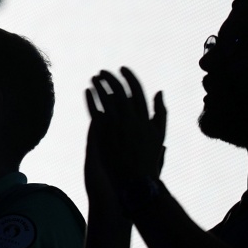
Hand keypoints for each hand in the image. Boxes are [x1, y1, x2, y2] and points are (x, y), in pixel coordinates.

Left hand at [85, 67, 165, 192]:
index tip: (122, 68)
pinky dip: (91, 100)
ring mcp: (116, 127)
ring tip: (94, 78)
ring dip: (99, 86)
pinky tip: (87, 91)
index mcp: (145, 117)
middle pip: (118, 91)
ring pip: (105, 100)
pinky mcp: (103, 134)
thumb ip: (160, 111)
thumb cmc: (148, 157)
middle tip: (103, 71)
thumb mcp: (159, 133)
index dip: (129, 77)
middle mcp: (130, 120)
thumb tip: (159, 91)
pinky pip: (95, 112)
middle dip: (110, 78)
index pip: (136, 90)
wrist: (135, 180)